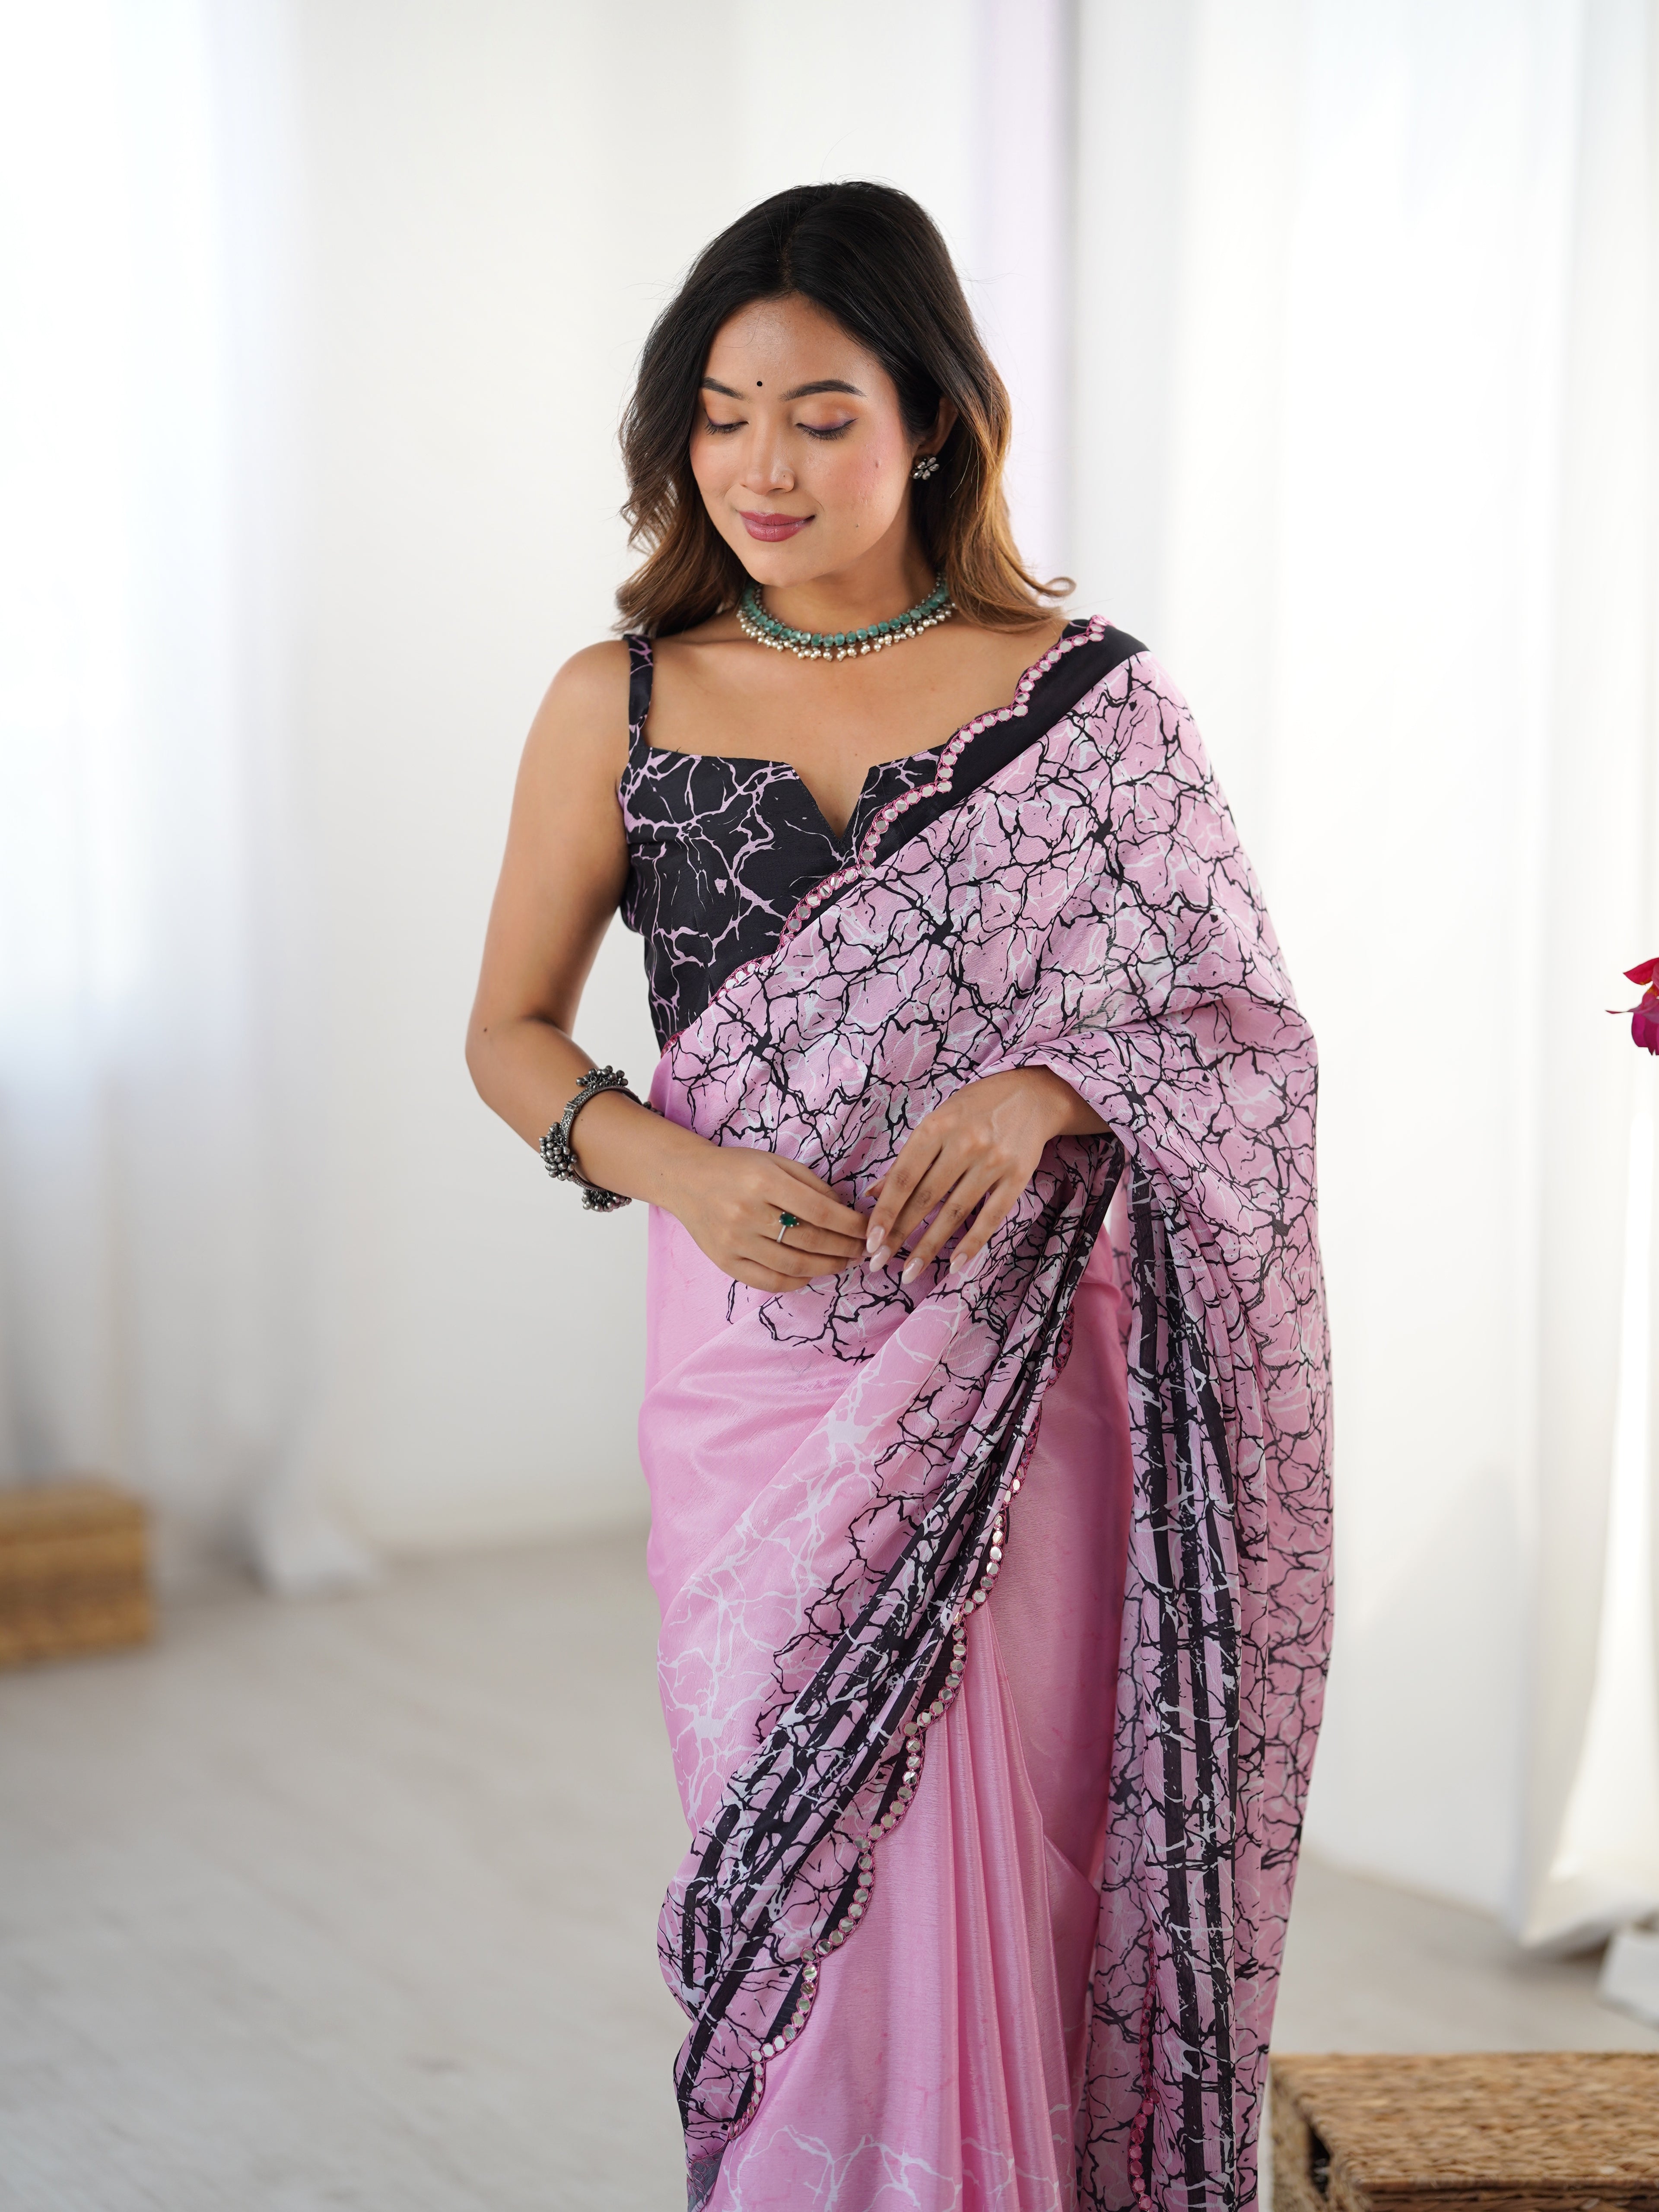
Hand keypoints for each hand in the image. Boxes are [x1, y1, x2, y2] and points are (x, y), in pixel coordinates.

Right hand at [674, 1141, 868, 1293]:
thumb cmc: (737, 1168)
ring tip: (843, 1262)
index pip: (820, 1212)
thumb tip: (845, 1212)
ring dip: (827, 1267)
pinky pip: (768, 1281)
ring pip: (793, 1266)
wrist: (686, 1180)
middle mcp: (748, 1214)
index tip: (869, 1230)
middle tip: (862, 1250)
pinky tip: (810, 1273)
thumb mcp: (776, 1162)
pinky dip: (796, 1282)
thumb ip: (811, 1184)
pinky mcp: (725, 1262)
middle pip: (810, 1241)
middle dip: (845, 1248)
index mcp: (764, 1183)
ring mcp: (735, 1241)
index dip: (851, 1226)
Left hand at [864, 1067, 1105, 1286]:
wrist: (1032, 1095)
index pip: (903, 1177)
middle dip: (899, 1235)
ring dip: (929, 1247)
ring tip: (910, 1271)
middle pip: (925, 1199)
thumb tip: (874, 1193)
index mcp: (937, 1127)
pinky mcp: (1017, 1177)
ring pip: (954, 1213)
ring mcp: (992, 1161)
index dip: (885, 1211)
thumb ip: (908, 1158)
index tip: (869, 1239)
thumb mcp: (937, 1121)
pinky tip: (954, 1265)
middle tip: (879, 1263)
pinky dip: (972, 1243)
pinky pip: (990, 1217)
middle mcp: (964, 1144)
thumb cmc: (975, 1108)